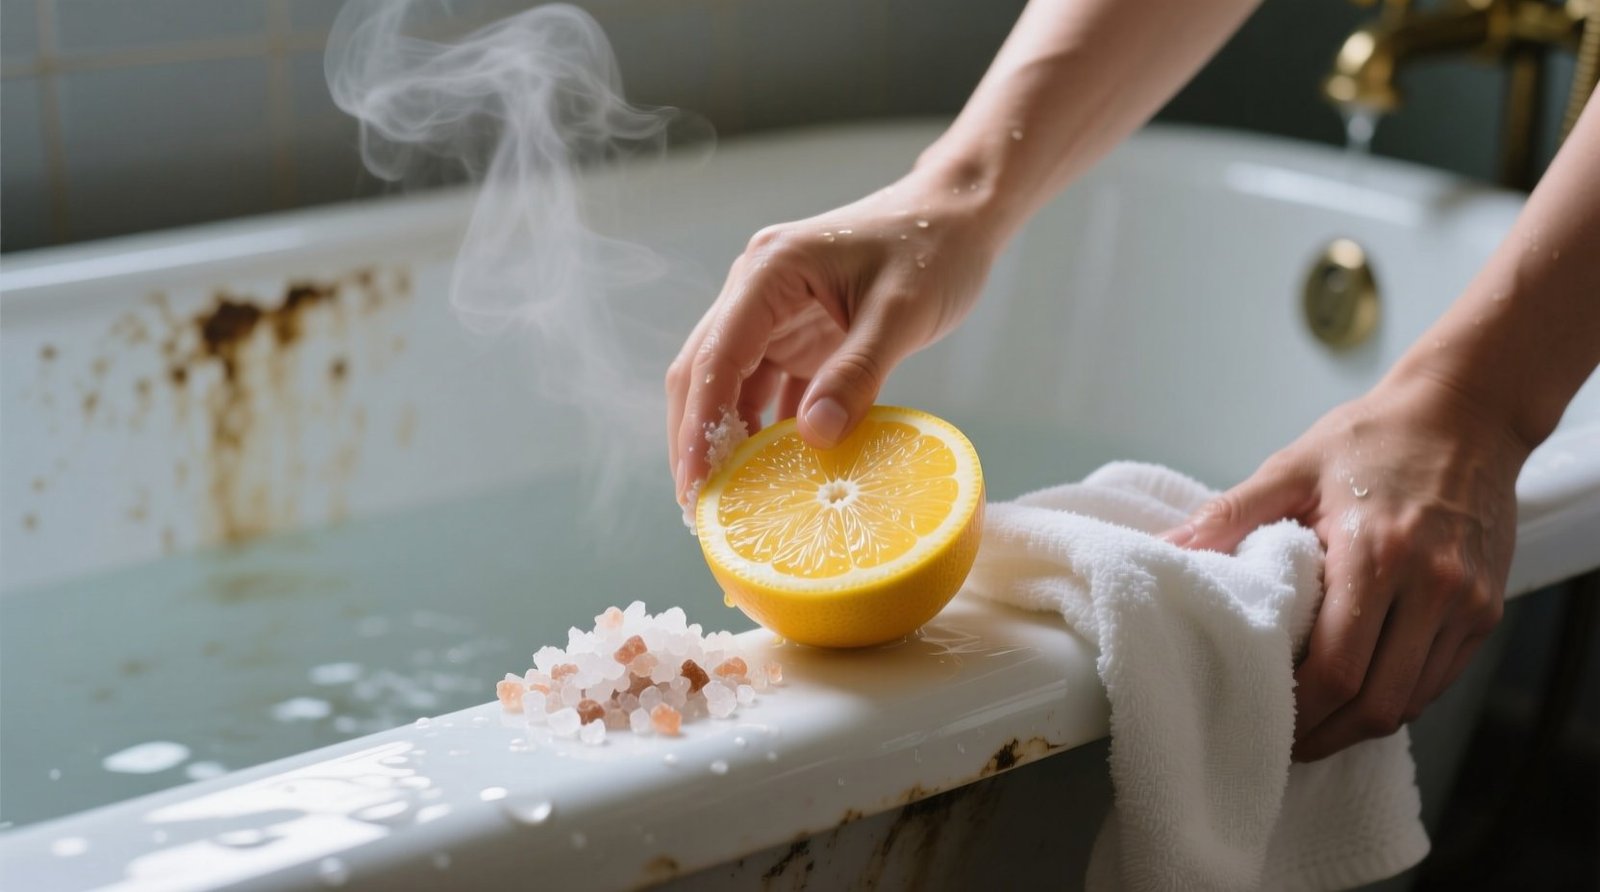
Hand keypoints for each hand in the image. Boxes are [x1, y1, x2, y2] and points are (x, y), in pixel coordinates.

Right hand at [666, 169, 1001, 505]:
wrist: (960, 214)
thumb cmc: (935, 248)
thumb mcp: (901, 313)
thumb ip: (856, 373)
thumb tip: (813, 439)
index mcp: (770, 272)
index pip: (715, 357)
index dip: (700, 425)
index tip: (697, 483)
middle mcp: (757, 289)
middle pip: (704, 371)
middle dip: (697, 438)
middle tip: (701, 507)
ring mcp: (775, 313)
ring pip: (730, 383)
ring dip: (727, 437)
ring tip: (730, 501)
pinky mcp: (799, 333)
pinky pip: (767, 386)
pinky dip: (766, 428)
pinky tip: (773, 473)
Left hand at [1161, 374, 1527, 759]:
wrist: (1465, 410)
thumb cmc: (1371, 438)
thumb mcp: (1291, 467)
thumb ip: (1228, 514)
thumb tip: (1166, 548)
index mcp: (1377, 554)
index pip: (1337, 669)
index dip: (1297, 712)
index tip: (1259, 719)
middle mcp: (1431, 587)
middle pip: (1376, 701)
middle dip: (1325, 735)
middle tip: (1279, 740)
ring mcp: (1466, 602)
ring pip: (1411, 701)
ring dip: (1359, 724)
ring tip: (1312, 724)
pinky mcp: (1485, 608)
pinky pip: (1438, 679)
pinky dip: (1396, 697)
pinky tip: (1357, 692)